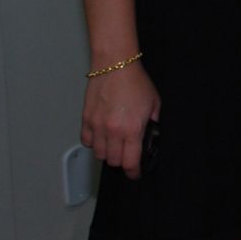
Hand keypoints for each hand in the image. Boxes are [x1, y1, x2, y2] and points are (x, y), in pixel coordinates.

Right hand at [81, 64, 159, 179]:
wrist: (115, 65)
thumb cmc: (136, 82)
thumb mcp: (154, 103)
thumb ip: (153, 122)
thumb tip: (151, 135)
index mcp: (132, 129)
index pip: (130, 161)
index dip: (133, 172)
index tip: (135, 174)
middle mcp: (112, 131)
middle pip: (113, 161)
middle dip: (122, 162)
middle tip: (127, 156)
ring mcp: (97, 126)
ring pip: (99, 154)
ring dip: (108, 153)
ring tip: (115, 146)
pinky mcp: (86, 119)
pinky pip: (87, 141)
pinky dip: (94, 143)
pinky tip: (102, 137)